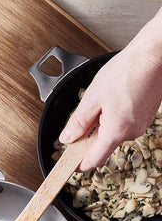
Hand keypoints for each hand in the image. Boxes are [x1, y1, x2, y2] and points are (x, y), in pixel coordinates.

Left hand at [59, 9, 161, 170]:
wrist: (153, 55)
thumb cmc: (126, 72)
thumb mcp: (92, 98)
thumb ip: (78, 122)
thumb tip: (67, 138)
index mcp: (116, 131)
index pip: (94, 160)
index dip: (79, 165)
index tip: (69, 164)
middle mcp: (131, 132)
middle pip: (103, 147)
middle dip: (88, 139)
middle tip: (79, 122)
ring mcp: (140, 125)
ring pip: (113, 135)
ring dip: (100, 127)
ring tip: (99, 104)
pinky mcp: (145, 117)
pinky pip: (123, 125)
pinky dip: (112, 120)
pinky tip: (111, 102)